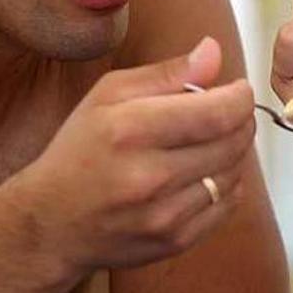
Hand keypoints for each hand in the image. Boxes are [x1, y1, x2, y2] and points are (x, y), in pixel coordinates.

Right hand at [11, 37, 254, 270]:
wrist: (51, 225)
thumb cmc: (80, 151)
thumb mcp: (107, 96)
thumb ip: (166, 73)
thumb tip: (213, 51)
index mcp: (129, 130)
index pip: (217, 112)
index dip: (240, 98)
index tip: (238, 90)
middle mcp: (149, 176)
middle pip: (232, 142)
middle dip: (241, 122)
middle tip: (228, 113)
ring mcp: (165, 214)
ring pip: (233, 173)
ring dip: (231, 153)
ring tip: (207, 144)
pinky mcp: (176, 241)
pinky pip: (227, 205)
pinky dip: (225, 185)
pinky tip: (202, 174)